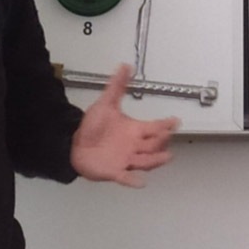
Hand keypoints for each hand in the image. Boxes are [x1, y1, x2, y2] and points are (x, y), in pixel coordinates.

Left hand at [70, 64, 178, 187]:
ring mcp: (126, 159)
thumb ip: (116, 86)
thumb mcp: (105, 104)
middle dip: (162, 141)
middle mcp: (134, 146)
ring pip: (146, 161)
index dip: (166, 124)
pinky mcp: (115, 171)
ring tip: (166, 157)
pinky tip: (140, 182)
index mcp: (134, 130)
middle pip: (154, 145)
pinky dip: (134, 180)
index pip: (155, 127)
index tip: (175, 121)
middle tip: (167, 135)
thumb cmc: (92, 127)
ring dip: (156, 160)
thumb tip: (125, 66)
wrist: (73, 143)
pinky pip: (126, 177)